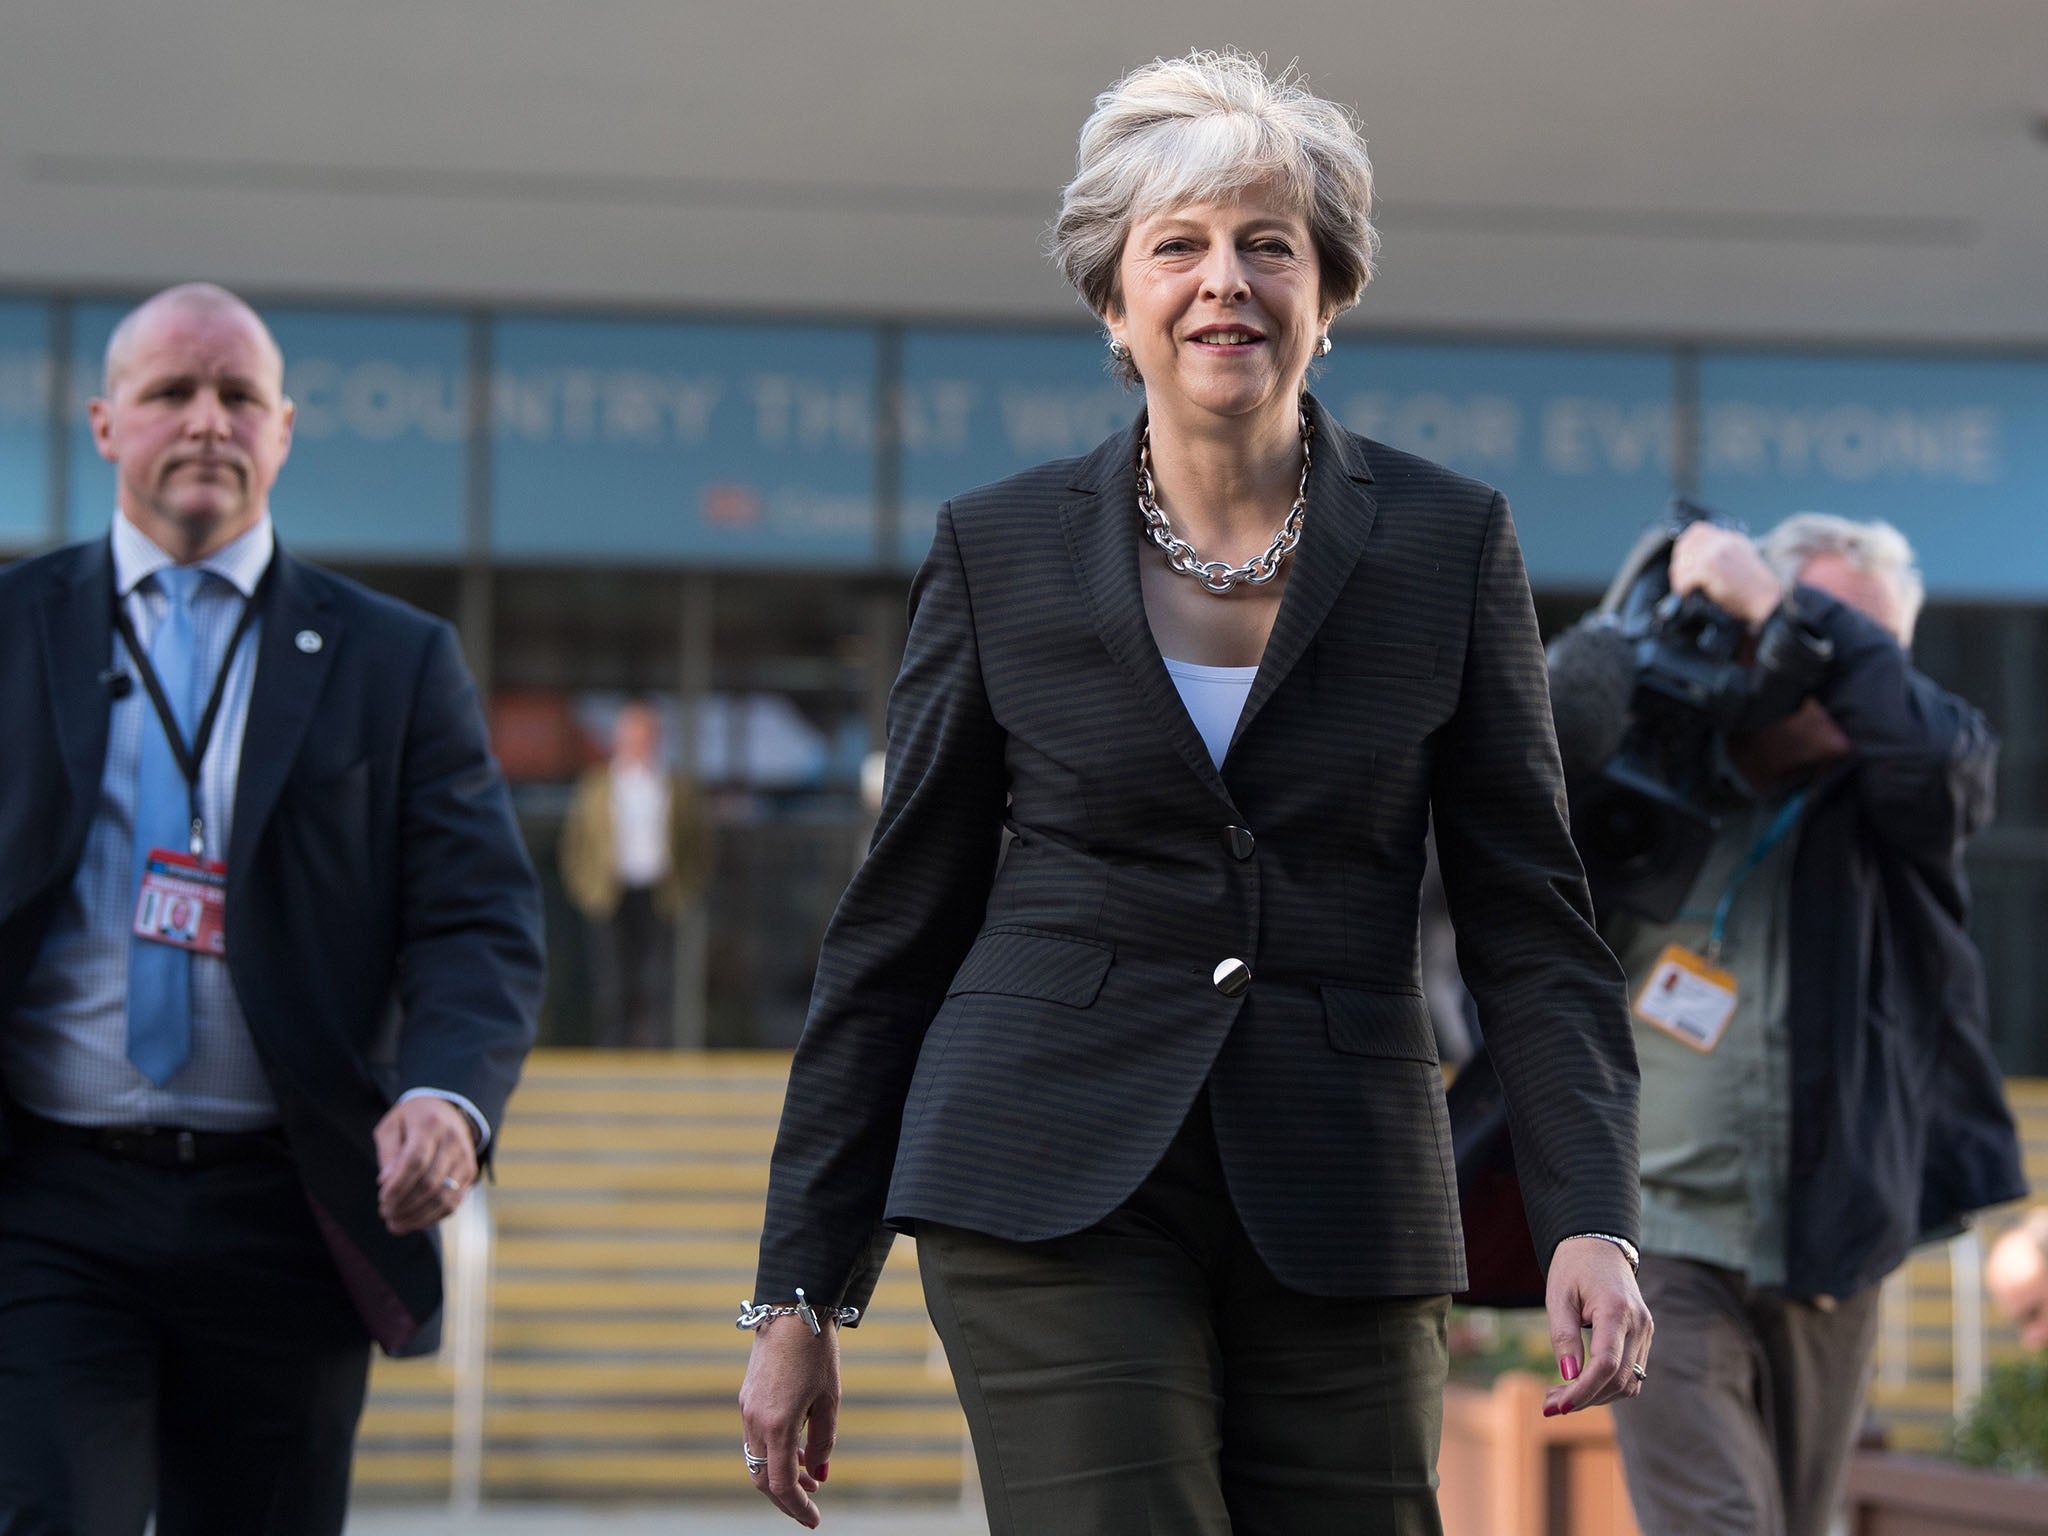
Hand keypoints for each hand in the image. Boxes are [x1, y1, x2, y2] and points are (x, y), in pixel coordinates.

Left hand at [372, 1096, 478, 1235]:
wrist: (447, 1110)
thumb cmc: (411, 1121)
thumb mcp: (391, 1126)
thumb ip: (388, 1153)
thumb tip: (386, 1183)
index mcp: (431, 1124)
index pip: (416, 1160)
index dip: (398, 1185)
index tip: (382, 1200)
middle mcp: (453, 1140)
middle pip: (430, 1182)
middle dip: (404, 1204)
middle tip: (385, 1213)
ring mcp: (465, 1158)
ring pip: (443, 1198)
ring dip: (417, 1217)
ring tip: (395, 1224)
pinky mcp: (470, 1172)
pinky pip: (453, 1203)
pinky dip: (432, 1218)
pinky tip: (413, 1221)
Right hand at [738, 1316, 841, 1527]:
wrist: (792, 1311)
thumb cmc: (816, 1353)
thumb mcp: (830, 1400)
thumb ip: (824, 1440)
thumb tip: (819, 1474)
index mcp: (777, 1424)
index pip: (780, 1484)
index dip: (797, 1507)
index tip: (814, 1520)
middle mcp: (754, 1420)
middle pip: (762, 1477)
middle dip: (786, 1497)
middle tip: (811, 1505)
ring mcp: (747, 1409)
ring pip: (756, 1459)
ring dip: (780, 1475)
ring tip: (810, 1479)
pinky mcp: (747, 1398)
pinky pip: (755, 1439)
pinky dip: (773, 1453)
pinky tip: (797, 1452)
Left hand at [1542, 1237, 1652, 1415]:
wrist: (1599, 1244)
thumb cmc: (1573, 1267)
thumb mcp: (1558, 1296)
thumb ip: (1564, 1336)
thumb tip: (1568, 1376)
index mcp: (1616, 1310)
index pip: (1605, 1364)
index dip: (1583, 1390)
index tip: (1557, 1406)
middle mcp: (1639, 1323)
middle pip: (1618, 1379)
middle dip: (1584, 1398)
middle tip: (1549, 1405)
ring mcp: (1646, 1331)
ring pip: (1629, 1382)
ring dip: (1596, 1396)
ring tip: (1560, 1395)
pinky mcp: (1645, 1336)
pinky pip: (1632, 1373)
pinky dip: (1608, 1386)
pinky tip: (1582, 1385)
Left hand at [1668, 523, 1782, 628]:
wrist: (1767, 600)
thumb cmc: (1753, 588)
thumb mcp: (1740, 560)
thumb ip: (1722, 554)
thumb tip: (1693, 561)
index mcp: (1730, 538)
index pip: (1698, 531)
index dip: (1684, 546)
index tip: (1682, 562)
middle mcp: (1722, 541)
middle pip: (1685, 547)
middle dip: (1679, 566)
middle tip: (1682, 582)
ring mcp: (1715, 552)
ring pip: (1683, 563)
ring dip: (1680, 578)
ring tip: (1686, 590)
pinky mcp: (1710, 566)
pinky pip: (1685, 576)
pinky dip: (1683, 587)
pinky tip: (1688, 594)